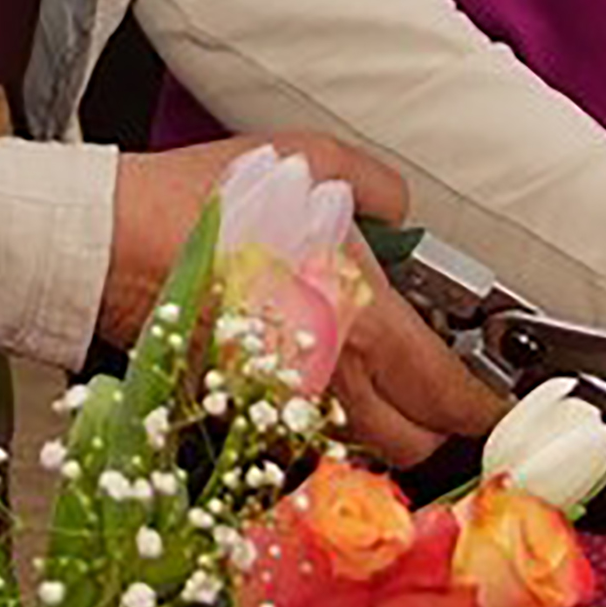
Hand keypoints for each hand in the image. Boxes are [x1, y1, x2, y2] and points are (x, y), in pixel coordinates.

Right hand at [108, 134, 504, 466]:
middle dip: (434, 426)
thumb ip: (374, 187)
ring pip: (356, 445)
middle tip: (439, 394)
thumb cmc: (203, 203)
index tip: (495, 407)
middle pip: (410, 444)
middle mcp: (329, 377)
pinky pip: (300, 434)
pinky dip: (319, 417)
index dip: (482, 409)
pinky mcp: (241, 411)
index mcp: (362, 323)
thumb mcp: (309, 161)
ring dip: (376, 425)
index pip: (446, 394)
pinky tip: (313, 376)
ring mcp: (281, 404)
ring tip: (375, 381)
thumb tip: (398, 209)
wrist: (109, 243)